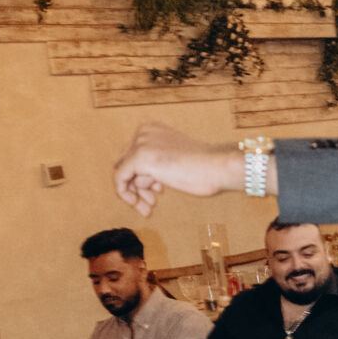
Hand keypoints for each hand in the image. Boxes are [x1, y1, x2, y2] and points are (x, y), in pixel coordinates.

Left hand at [114, 120, 242, 212]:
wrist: (217, 165)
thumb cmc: (205, 167)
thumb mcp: (175, 160)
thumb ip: (157, 165)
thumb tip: (139, 180)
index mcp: (151, 129)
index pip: (133, 155)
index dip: (141, 177)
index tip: (154, 193)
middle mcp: (143, 132)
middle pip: (126, 164)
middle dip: (137, 187)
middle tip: (150, 204)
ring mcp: (140, 143)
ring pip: (123, 173)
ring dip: (135, 194)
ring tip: (148, 208)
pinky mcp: (139, 157)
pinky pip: (120, 179)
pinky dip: (126, 194)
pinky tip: (140, 206)